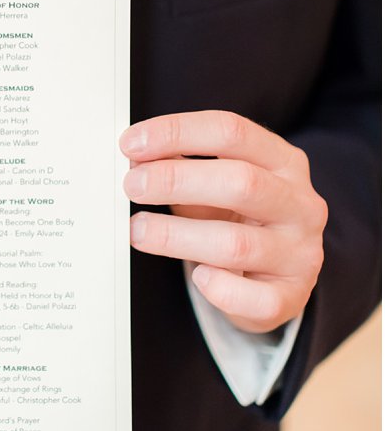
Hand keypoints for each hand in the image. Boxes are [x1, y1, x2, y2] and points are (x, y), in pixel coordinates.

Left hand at [121, 110, 326, 333]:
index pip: (232, 132)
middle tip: (132, 186)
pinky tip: (197, 277)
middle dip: (176, 181)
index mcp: (284, 162)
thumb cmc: (235, 220)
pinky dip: (219, 288)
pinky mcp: (291, 296)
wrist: (273, 277)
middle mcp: (301, 204)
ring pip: (237, 244)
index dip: (177, 133)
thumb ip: (182, 168)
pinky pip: (254, 298)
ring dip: (176, 236)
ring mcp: (301, 252)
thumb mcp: (213, 185)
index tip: (130, 144)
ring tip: (138, 231)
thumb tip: (136, 158)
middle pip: (241, 182)